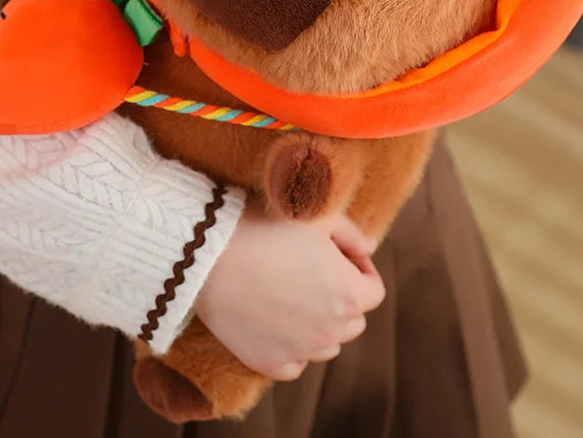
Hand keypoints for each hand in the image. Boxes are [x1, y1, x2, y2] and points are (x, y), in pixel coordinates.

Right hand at [194, 202, 384, 380]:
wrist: (208, 253)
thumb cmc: (265, 228)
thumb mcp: (318, 219)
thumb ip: (353, 235)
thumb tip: (369, 250)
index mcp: (349, 295)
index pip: (374, 291)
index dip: (359, 270)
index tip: (338, 256)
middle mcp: (330, 331)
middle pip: (353, 321)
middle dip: (341, 298)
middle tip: (312, 273)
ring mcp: (299, 352)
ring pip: (325, 344)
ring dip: (318, 324)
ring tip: (290, 295)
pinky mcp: (268, 363)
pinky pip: (293, 364)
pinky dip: (290, 347)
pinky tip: (273, 320)